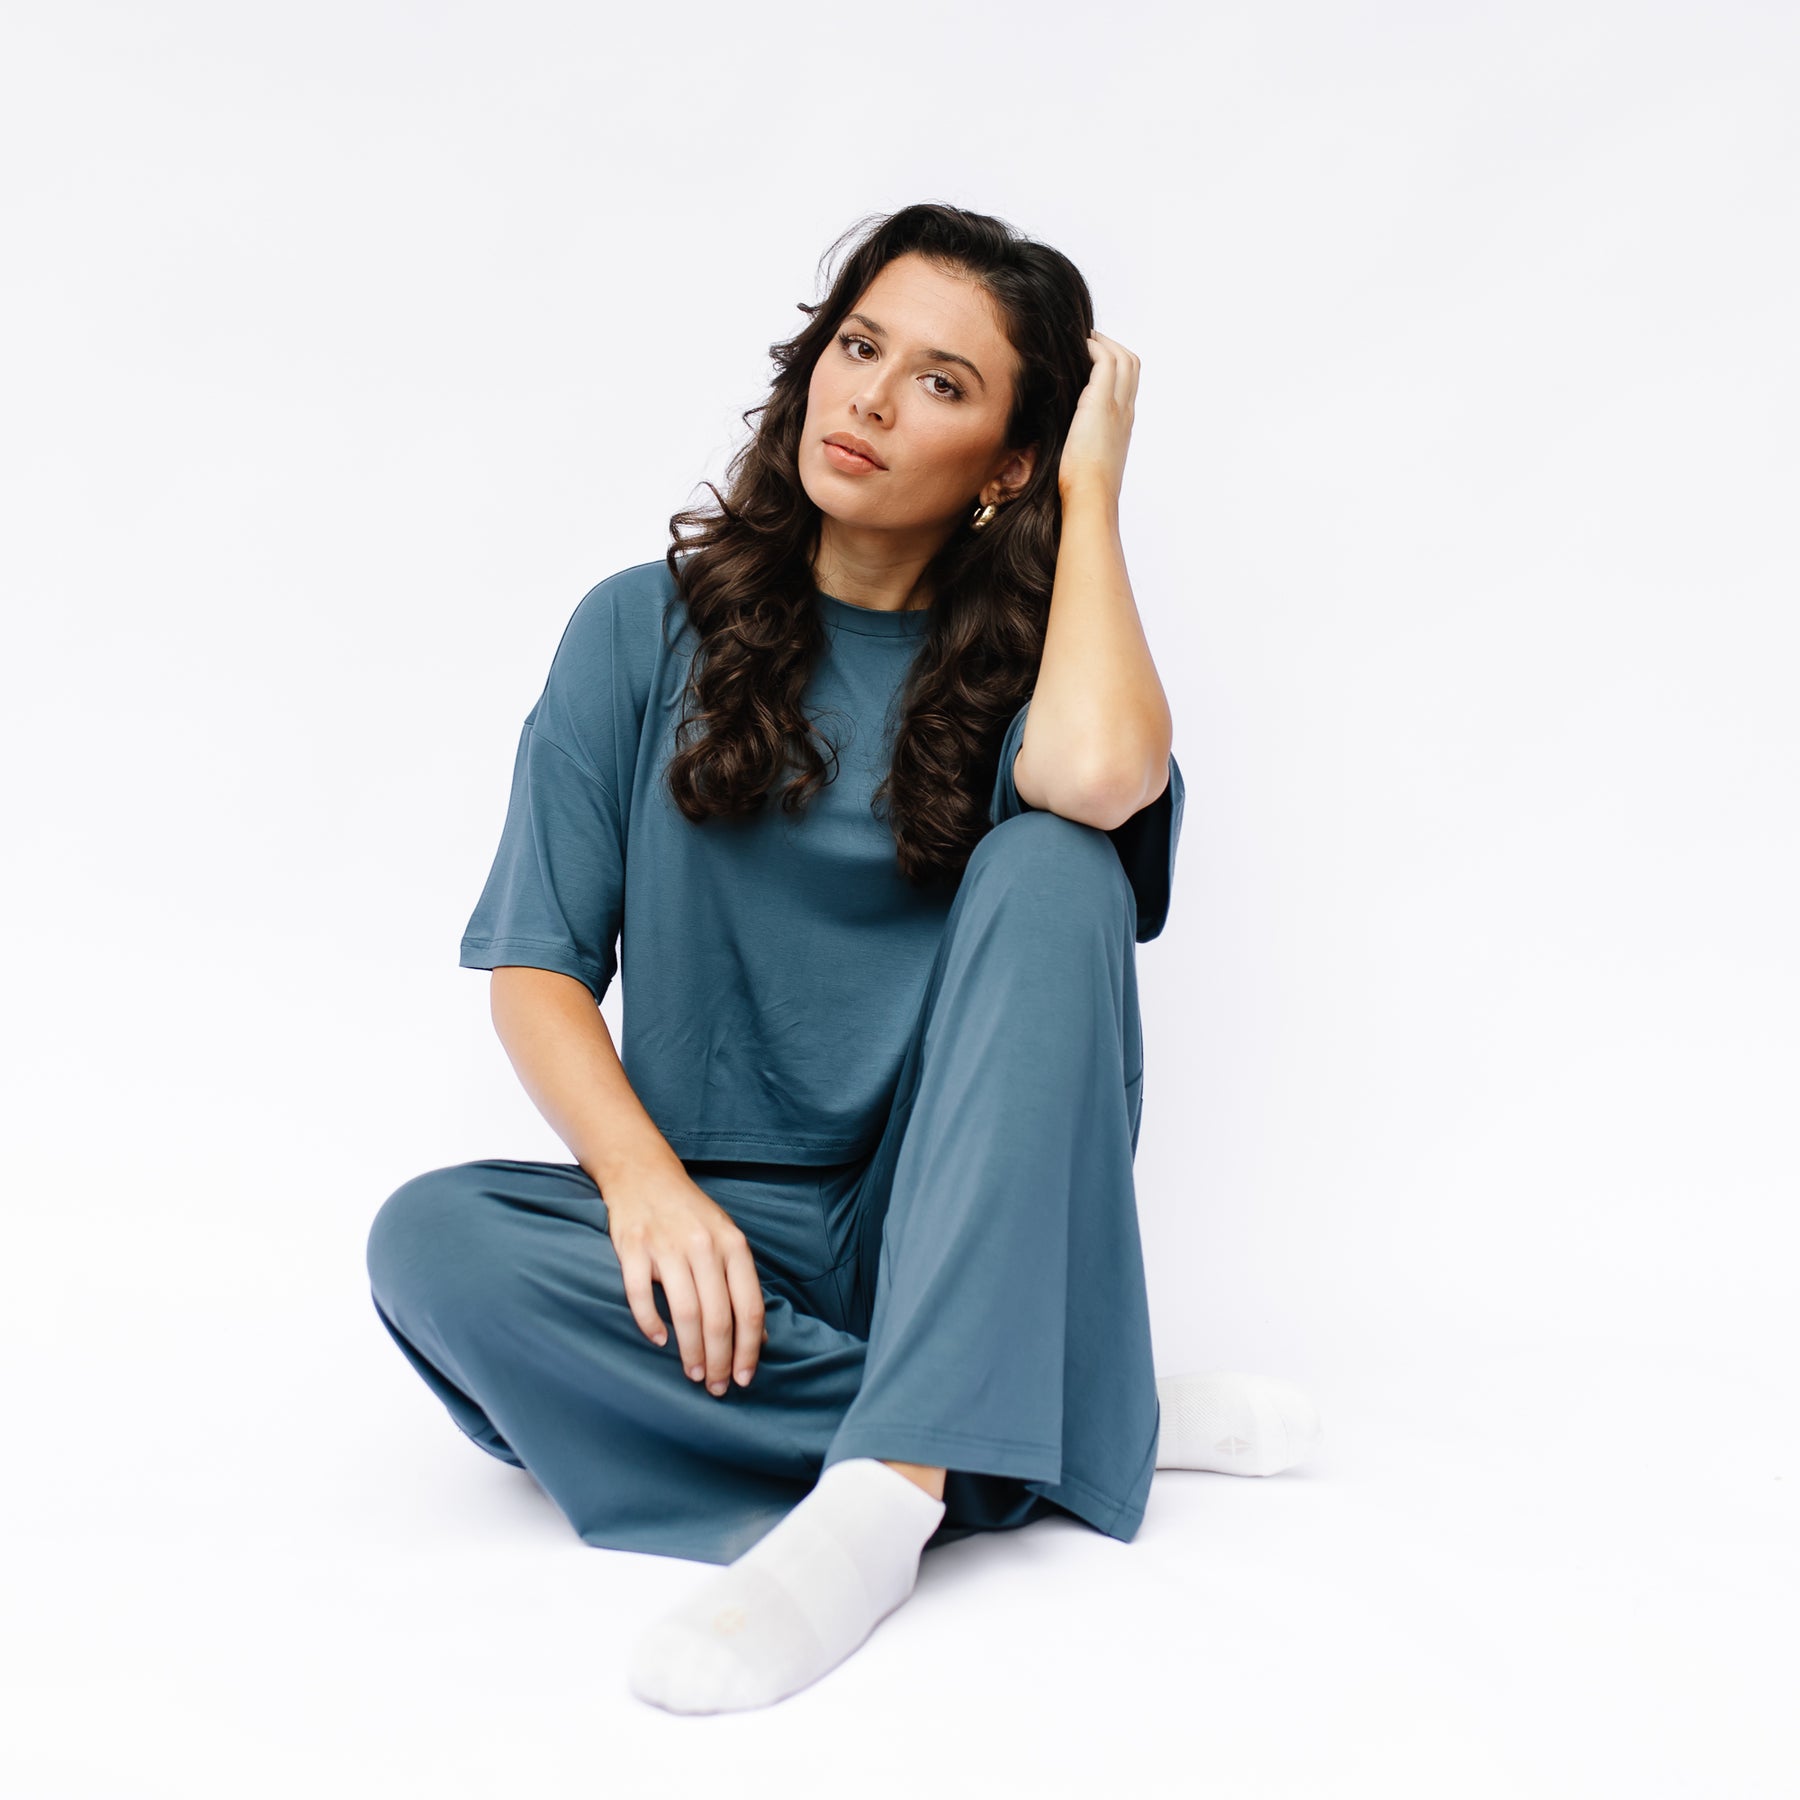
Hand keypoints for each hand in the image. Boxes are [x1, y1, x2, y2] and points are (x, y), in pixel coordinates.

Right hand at [602, 1163, 767, 1393]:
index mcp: (733, 1245)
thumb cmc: (690, 1214)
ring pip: (685, 1313)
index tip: (745, 1377)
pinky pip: (640, 1295)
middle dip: (720, 1360)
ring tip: (693, 1375)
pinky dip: (650, 1324)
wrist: (643, 1174)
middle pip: (718, 1317)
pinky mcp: (632, 1248)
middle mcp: (703, 1246)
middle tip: (717, 1387)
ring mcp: (667, 1246)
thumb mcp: (727, 1239)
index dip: (749, 1348)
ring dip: (691, 1352)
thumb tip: (760, 1336)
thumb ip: (742, 1284)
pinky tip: (659, 1342)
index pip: (749, 1307)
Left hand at [1057, 328, 1138, 502]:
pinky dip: (1093, 348)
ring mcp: (1116, 406)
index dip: (1114, 363)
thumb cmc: (1084, 487)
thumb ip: (1084, 440)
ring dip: (1103, 343)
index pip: (1128, 382)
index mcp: (1123, 424)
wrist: (1091, 496)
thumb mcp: (1087, 458)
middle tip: (1088, 342)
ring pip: (1123, 358)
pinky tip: (1077, 349)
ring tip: (1082, 340)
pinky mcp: (1101, 403)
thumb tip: (1063, 436)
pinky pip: (1104, 361)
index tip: (1093, 358)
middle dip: (1112, 346)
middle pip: (1132, 364)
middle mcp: (1126, 411)